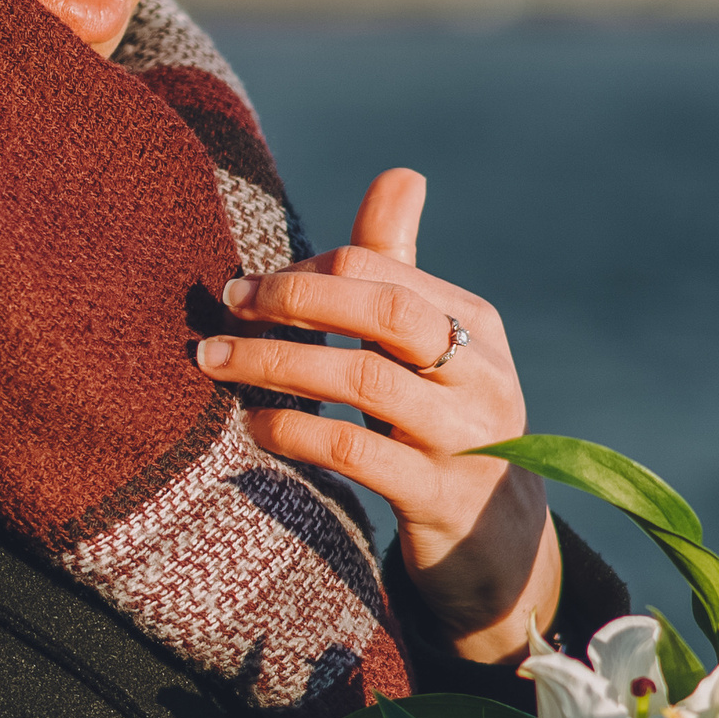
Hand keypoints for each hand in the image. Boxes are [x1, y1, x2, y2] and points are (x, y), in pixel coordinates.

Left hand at [194, 168, 558, 664]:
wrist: (503, 544)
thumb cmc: (448, 427)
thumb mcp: (434, 350)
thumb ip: (402, 270)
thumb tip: (402, 173)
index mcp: (475, 322)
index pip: (378, 270)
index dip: (303, 274)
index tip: (246, 289)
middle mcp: (480, 372)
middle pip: (384, 310)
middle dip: (294, 300)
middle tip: (225, 305)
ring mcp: (467, 437)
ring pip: (365, 379)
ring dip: (277, 364)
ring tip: (215, 363)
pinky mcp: (441, 499)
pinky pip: (358, 452)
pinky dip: (297, 430)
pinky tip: (256, 426)